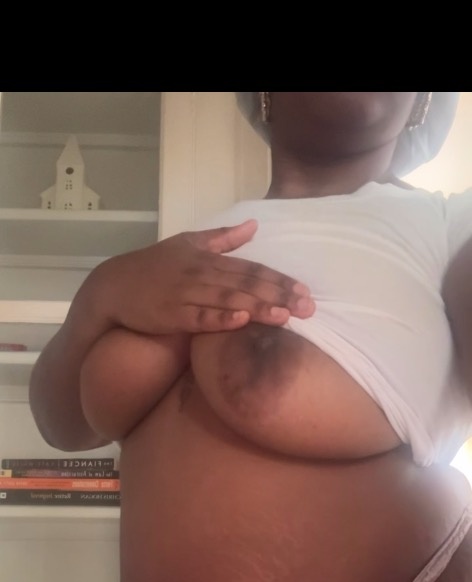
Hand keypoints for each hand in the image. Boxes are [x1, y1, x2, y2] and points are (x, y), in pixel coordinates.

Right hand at [96, 219, 314, 336]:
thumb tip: (254, 225)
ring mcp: (186, 294)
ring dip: (257, 308)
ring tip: (285, 316)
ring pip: (228, 300)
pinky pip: (199, 318)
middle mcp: (201, 274)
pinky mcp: (171, 315)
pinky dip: (219, 320)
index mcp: (208, 259)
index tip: (306, 291)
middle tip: (309, 308)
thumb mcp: (187, 244)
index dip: (279, 279)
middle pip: (246, 284)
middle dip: (278, 295)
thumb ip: (222, 238)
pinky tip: (240, 322)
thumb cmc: (152, 268)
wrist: (112, 287)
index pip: (251, 268)